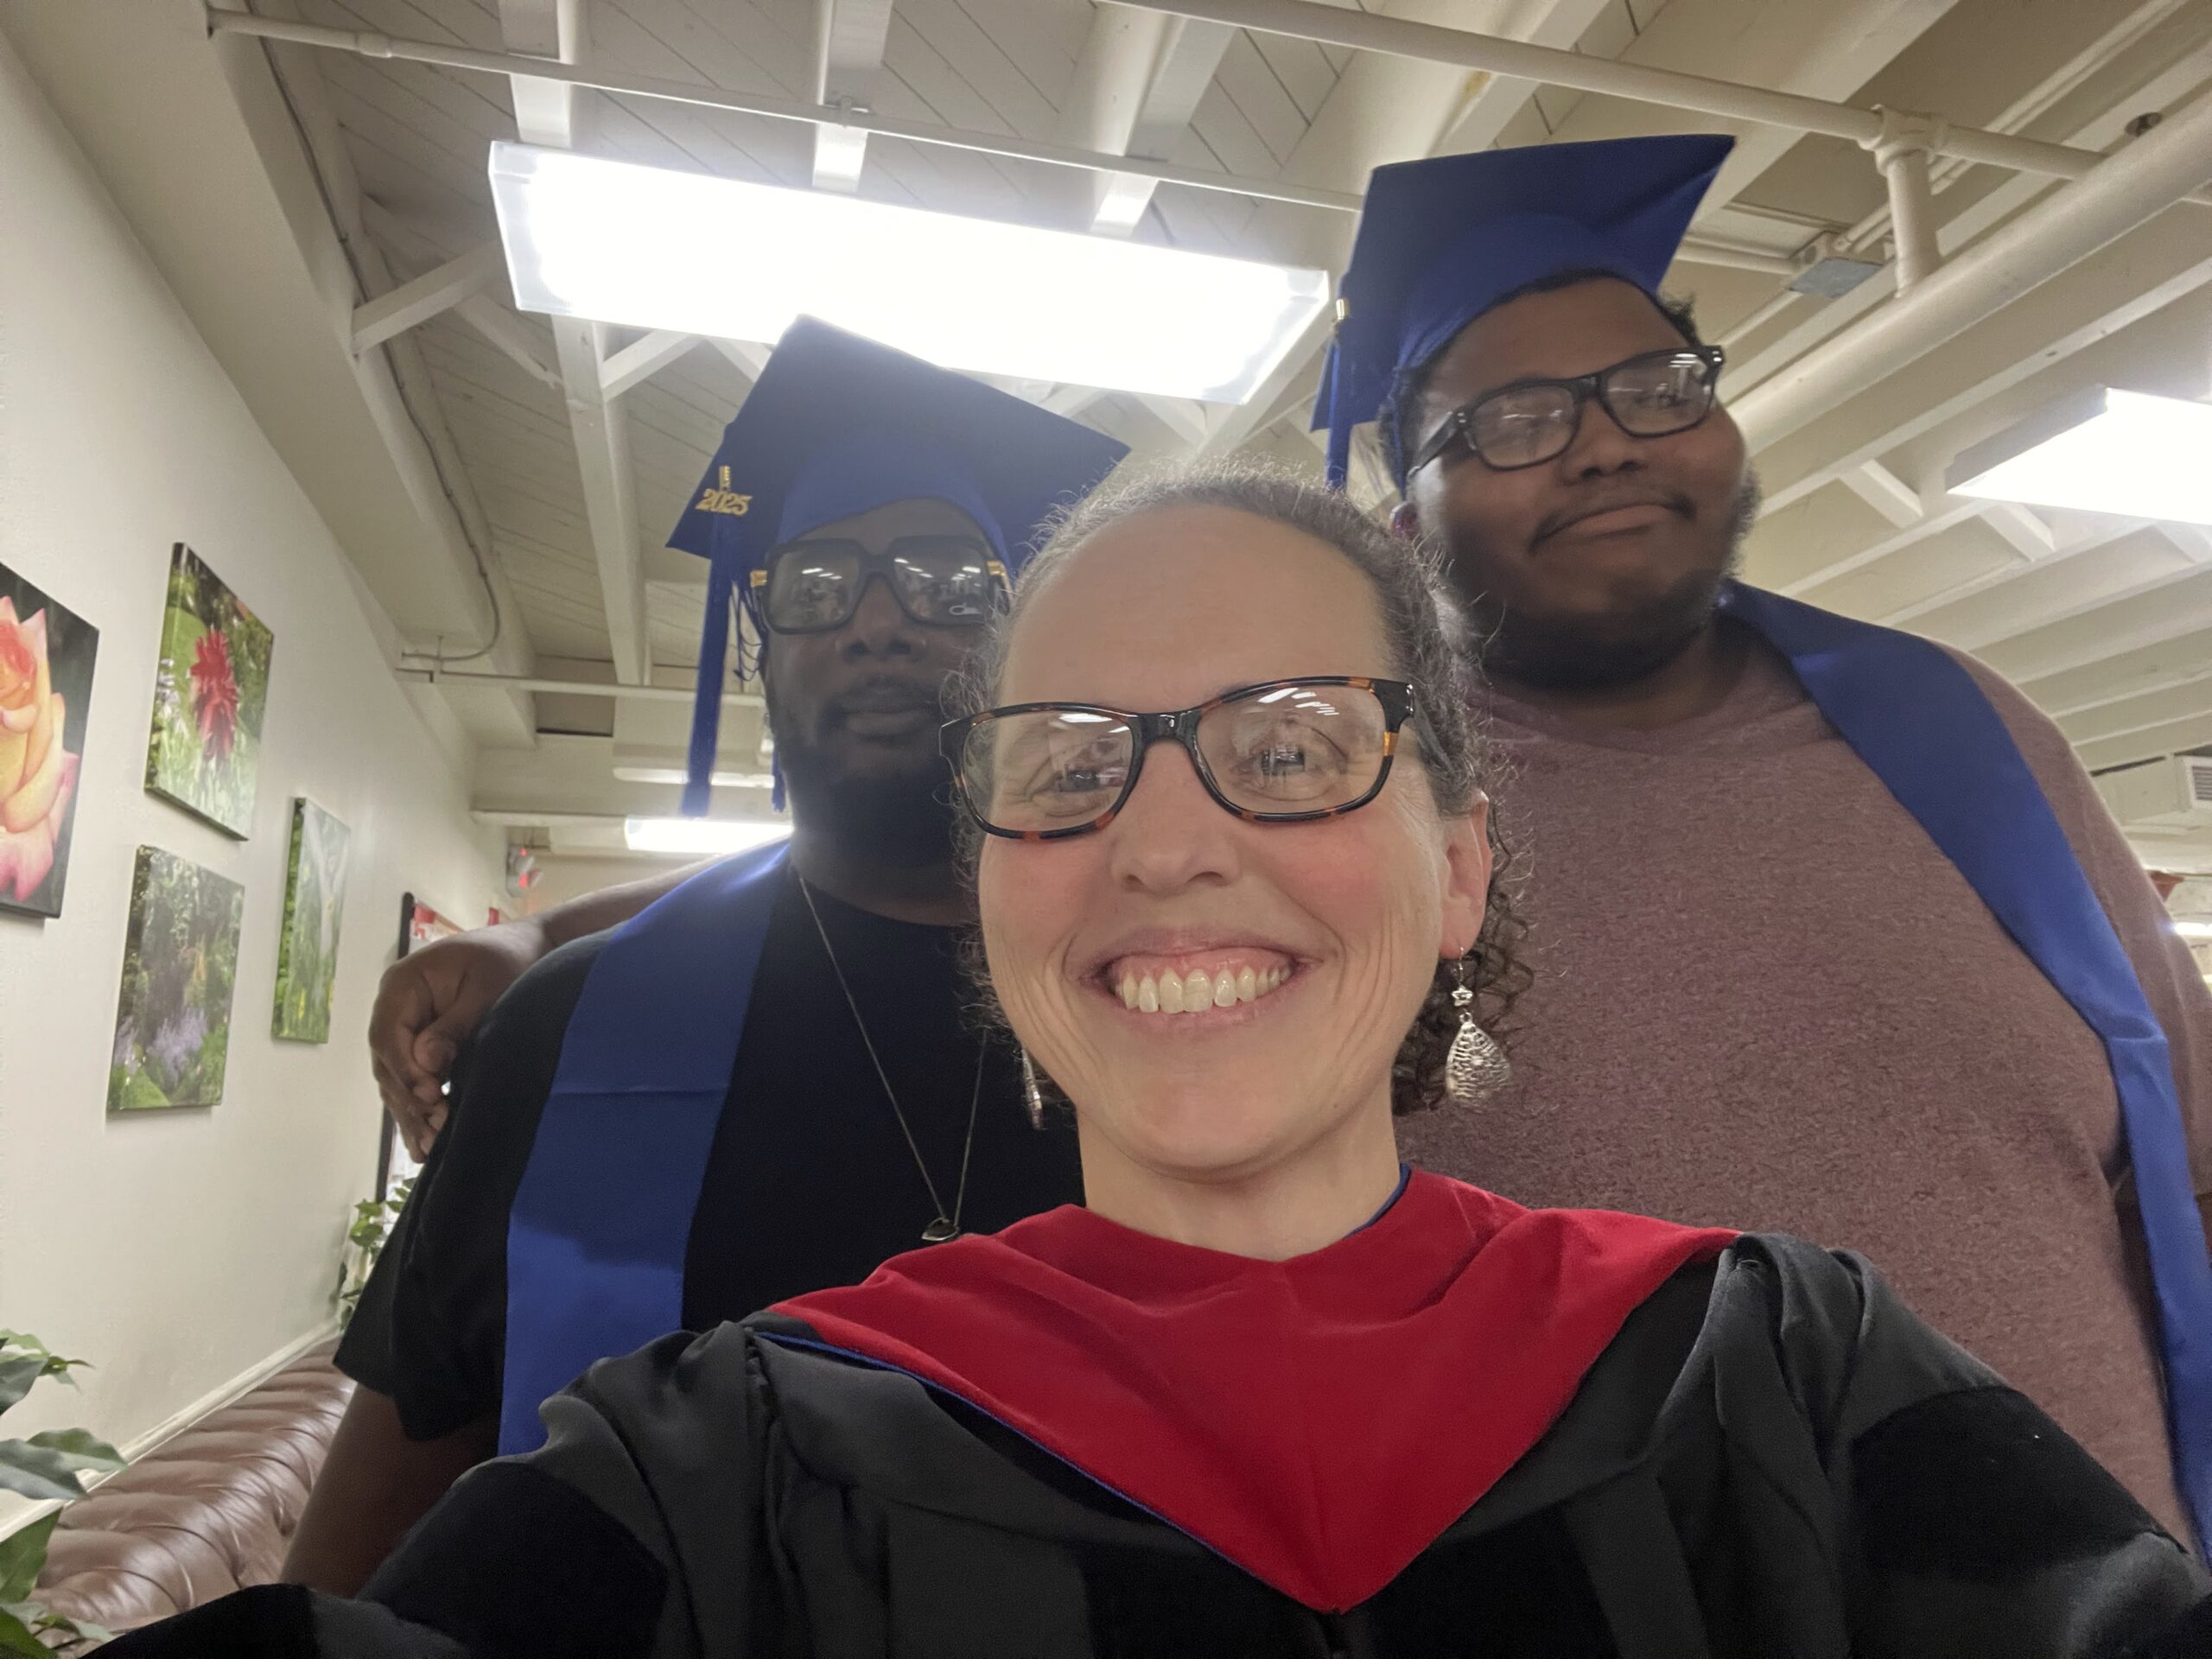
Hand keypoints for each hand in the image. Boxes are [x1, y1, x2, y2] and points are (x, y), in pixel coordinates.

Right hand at [370, 921, 547, 1159]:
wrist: (526, 949)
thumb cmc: (508, 960)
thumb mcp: (487, 989)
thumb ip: (455, 1025)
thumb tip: (426, 1064)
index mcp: (402, 984)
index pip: (389, 1035)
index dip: (406, 1070)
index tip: (431, 1096)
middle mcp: (394, 1007)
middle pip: (388, 1062)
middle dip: (410, 1100)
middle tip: (435, 1132)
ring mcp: (405, 1027)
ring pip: (396, 1078)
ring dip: (412, 1113)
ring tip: (429, 1148)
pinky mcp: (421, 1044)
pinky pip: (411, 1080)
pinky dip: (418, 1110)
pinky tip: (423, 1144)